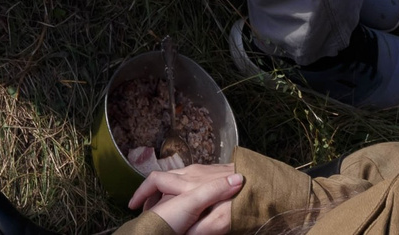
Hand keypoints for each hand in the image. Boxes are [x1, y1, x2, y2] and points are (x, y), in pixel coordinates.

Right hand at [128, 165, 246, 234]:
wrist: (266, 184)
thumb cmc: (241, 204)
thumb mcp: (219, 223)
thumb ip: (198, 229)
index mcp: (187, 184)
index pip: (154, 181)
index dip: (140, 194)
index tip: (132, 208)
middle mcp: (192, 172)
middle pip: (163, 177)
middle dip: (150, 192)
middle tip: (144, 208)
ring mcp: (203, 169)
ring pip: (176, 176)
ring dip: (165, 189)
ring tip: (163, 205)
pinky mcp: (213, 170)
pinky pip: (189, 176)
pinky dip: (180, 186)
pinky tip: (188, 197)